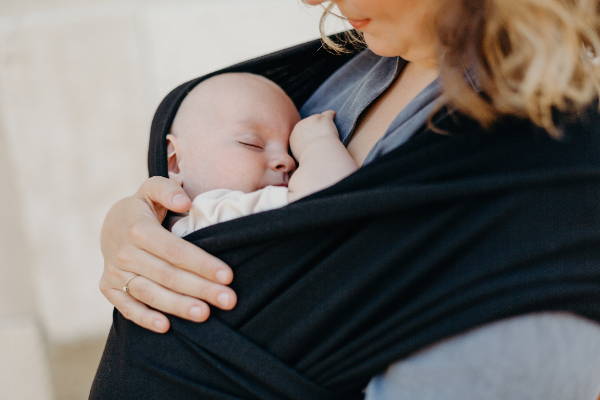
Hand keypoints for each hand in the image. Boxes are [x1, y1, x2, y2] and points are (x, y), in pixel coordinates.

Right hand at [99, 176, 236, 332]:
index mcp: (138, 229)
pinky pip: (126, 307)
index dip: (202, 264)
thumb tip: (185, 202)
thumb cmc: (144, 206)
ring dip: (178, 306)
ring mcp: (114, 272)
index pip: (175, 251)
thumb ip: (168, 190)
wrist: (111, 223)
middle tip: (228, 300)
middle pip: (167, 275)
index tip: (228, 276)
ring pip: (150, 293)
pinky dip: (144, 318)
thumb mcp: (152, 188)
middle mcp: (124, 253)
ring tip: (204, 314)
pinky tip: (166, 327)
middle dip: (200, 288)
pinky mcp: (108, 288)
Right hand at [289, 110, 338, 155]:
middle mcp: (300, 126)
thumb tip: (304, 156)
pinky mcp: (324, 119)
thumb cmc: (312, 161)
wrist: (319, 156)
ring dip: (323, 123)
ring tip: (329, 130)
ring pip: (318, 118)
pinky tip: (335, 116)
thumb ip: (301, 153)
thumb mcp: (300, 160)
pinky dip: (332, 114)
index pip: (300, 132)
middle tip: (321, 136)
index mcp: (294, 136)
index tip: (313, 140)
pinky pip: (329, 113)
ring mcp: (312, 120)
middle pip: (308, 123)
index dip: (307, 135)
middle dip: (314, 128)